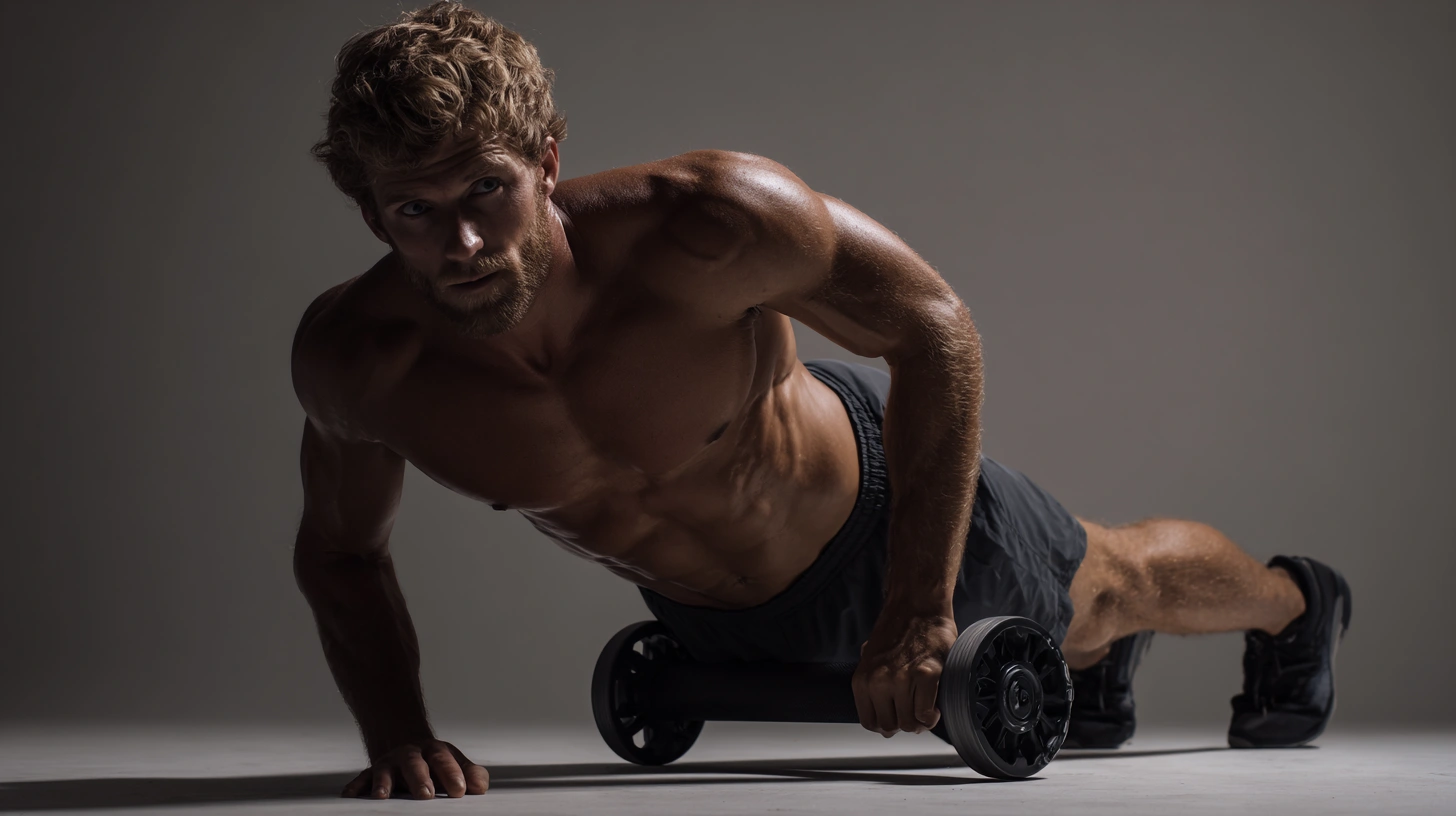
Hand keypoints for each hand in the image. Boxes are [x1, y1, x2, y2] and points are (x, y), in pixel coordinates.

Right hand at [342, 738, 489, 798]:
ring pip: (384, 770)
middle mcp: (409, 755)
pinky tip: (350, 797)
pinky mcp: (371, 774)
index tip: (460, 791)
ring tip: (383, 797)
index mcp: (433, 752)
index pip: (443, 760)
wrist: (405, 745)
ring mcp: (389, 764)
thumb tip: (480, 787)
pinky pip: (361, 779)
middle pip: (414, 763)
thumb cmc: (434, 763)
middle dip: (419, 779)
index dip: (452, 774)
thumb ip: (470, 774)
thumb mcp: (454, 763)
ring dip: (383, 783)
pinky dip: (355, 787)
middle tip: (426, 795)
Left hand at [852, 610, 959, 736]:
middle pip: (891, 727)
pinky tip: (935, 707)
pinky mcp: (926, 675)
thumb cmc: (897, 629)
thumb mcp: (870, 656)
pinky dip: (932, 716)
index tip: (897, 718)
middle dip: (904, 724)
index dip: (886, 725)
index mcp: (863, 680)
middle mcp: (879, 682)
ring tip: (926, 710)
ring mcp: (902, 680)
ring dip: (921, 722)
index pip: (870, 722)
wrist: (917, 605)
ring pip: (910, 724)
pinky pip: (926, 714)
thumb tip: (878, 705)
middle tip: (915, 714)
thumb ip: (871, 681)